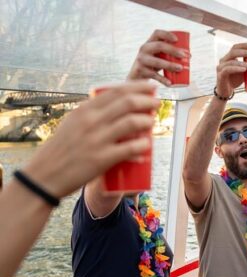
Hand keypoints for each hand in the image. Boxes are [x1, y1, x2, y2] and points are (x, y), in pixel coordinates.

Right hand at [23, 81, 158, 198]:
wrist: (45, 175)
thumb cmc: (62, 149)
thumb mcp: (73, 123)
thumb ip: (92, 114)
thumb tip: (117, 106)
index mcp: (84, 110)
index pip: (117, 91)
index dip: (138, 87)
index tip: (151, 87)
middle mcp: (91, 121)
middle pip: (128, 103)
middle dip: (148, 101)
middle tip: (157, 104)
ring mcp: (97, 140)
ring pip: (132, 123)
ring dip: (147, 121)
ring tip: (152, 123)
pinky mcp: (102, 159)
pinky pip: (129, 148)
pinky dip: (142, 145)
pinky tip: (147, 145)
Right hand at [127, 29, 188, 85]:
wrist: (136, 77)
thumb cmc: (152, 65)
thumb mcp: (158, 56)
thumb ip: (170, 54)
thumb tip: (189, 55)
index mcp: (149, 43)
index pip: (157, 33)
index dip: (167, 34)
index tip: (177, 40)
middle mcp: (144, 49)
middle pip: (159, 46)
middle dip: (173, 50)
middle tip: (184, 56)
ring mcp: (141, 60)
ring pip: (157, 62)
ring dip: (170, 65)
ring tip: (180, 68)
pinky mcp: (141, 71)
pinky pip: (154, 75)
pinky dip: (163, 80)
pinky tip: (170, 83)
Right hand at [215, 43, 246, 97]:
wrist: (226, 92)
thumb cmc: (235, 80)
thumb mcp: (243, 72)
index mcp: (228, 57)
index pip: (235, 47)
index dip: (243, 45)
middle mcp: (223, 61)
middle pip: (233, 52)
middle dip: (245, 52)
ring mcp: (220, 68)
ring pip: (232, 62)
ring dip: (244, 63)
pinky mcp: (220, 76)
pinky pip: (228, 70)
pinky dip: (237, 69)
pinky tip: (244, 69)